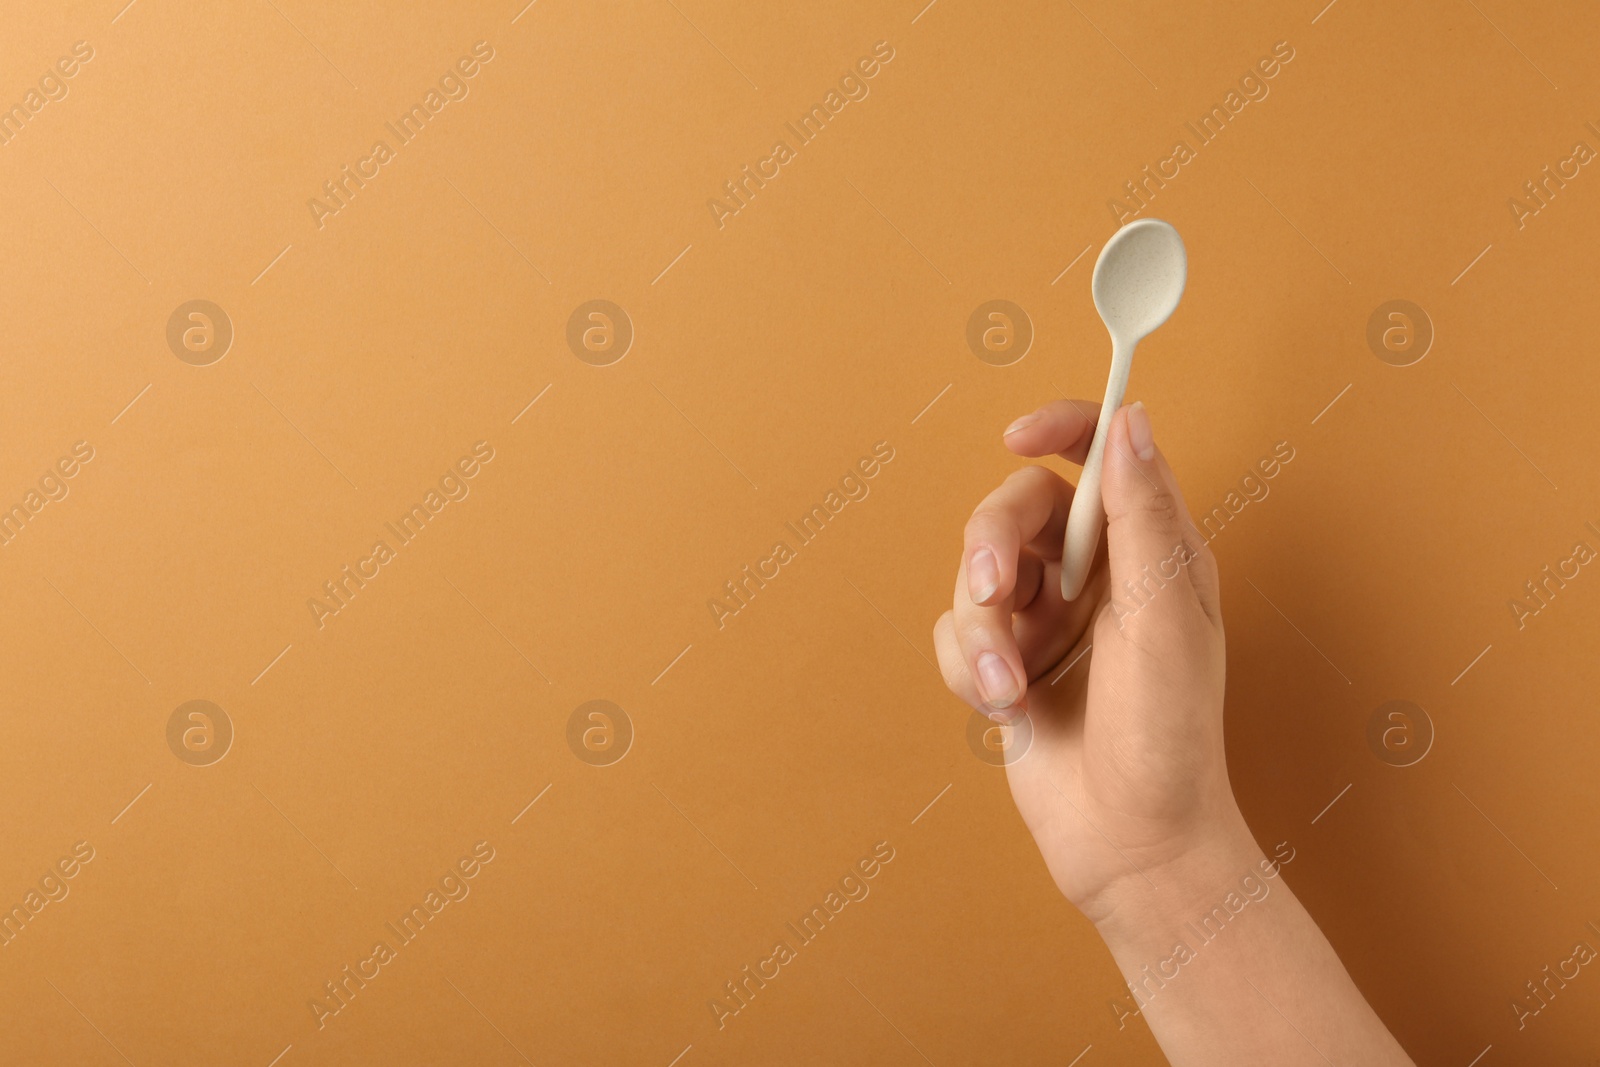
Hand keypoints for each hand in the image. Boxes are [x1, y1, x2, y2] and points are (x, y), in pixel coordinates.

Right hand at [934, 400, 1249, 924]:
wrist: (1132, 846)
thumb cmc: (1171, 739)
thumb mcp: (1166, 620)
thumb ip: (1143, 519)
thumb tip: (1131, 420)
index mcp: (1149, 551)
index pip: (1101, 455)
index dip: (1060, 428)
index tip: (1017, 436)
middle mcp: (1095, 575)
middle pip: (1015, 509)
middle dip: (991, 548)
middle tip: (992, 592)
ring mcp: (1047, 620)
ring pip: (975, 574)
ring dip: (982, 632)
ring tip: (1010, 689)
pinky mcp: (1005, 662)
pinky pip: (953, 632)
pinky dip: (969, 668)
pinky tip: (1005, 709)